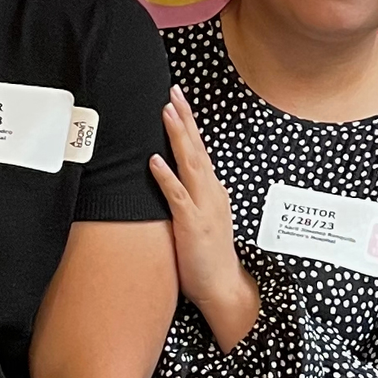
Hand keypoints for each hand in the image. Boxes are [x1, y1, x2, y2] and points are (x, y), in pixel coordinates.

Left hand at [147, 87, 250, 311]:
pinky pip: (177, 196)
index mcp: (212, 190)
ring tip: (168, 112)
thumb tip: (174, 176)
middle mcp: (211, 193)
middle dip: (185, 119)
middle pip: (197, 148)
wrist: (223, 286)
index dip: (189, 124)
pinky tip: (155, 161)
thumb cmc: (208, 256)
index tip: (179, 100)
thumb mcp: (201, 219)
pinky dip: (167, 176)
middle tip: (174, 91)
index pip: (200, 150)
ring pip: (190, 164)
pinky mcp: (192, 224)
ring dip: (178, 137)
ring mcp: (203, 207)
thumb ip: (190, 196)